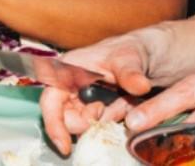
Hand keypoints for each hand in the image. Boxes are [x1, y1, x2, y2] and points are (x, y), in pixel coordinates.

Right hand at [40, 32, 154, 155]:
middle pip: (64, 116)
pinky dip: (108, 120)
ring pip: (79, 122)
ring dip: (99, 121)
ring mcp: (79, 96)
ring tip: (120, 104)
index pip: (51, 99)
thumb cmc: (128, 48)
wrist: (143, 52)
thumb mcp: (130, 58)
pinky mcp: (91, 105)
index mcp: (69, 68)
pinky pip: (94, 122)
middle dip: (84, 122)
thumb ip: (131, 73)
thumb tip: (140, 87)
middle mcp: (69, 83)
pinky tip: (121, 107)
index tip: (64, 145)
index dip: (54, 123)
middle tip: (104, 112)